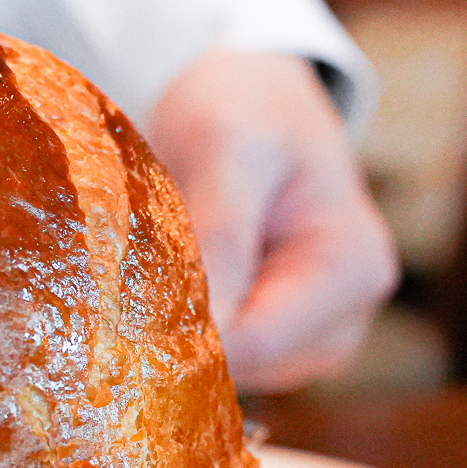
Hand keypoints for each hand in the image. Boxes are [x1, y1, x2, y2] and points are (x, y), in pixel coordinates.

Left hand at [148, 50, 397, 391]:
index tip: (114, 315)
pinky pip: (222, 357)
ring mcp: (314, 337)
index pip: (257, 341)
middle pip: (246, 364)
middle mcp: (345, 318)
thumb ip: (219, 240)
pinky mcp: (279, 342)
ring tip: (150, 269)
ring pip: (228, 369)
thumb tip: (200, 330)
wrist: (249, 98)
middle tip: (122, 282)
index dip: (184, 336)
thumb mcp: (230, 152)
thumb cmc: (245, 109)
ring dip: (178, 332)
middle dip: (181, 332)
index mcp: (353, 271)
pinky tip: (165, 288)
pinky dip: (184, 330)